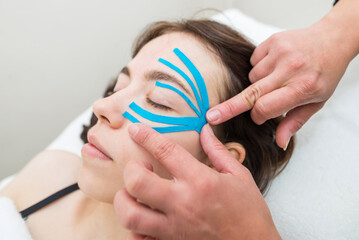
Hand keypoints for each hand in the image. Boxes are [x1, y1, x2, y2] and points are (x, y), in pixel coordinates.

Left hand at [114, 123, 280, 239]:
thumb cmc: (249, 212)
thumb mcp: (239, 175)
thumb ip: (218, 151)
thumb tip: (206, 130)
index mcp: (201, 181)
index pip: (165, 151)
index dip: (146, 136)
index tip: (135, 129)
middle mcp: (183, 203)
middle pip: (137, 182)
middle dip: (131, 169)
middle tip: (140, 167)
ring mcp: (174, 227)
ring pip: (130, 214)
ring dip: (125, 200)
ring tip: (134, 193)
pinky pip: (138, 238)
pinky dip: (134, 227)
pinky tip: (143, 217)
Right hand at [206, 2, 358, 148]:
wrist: (331, 40)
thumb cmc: (324, 73)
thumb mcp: (316, 102)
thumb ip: (294, 122)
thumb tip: (279, 143)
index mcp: (303, 88)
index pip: (266, 107)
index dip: (258, 116)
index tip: (258, 118)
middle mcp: (290, 69)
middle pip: (251, 94)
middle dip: (228, 108)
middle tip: (211, 117)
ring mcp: (280, 53)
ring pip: (251, 78)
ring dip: (257, 83)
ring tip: (277, 78)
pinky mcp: (272, 41)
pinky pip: (253, 61)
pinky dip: (258, 67)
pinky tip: (274, 66)